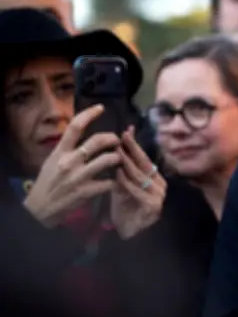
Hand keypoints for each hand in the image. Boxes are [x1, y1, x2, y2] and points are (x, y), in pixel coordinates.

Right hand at [24, 105, 120, 227]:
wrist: (40, 208)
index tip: (100, 108)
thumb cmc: (47, 182)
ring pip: (107, 160)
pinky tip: (115, 181)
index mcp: (60, 152)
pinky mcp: (86, 191)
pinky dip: (115, 181)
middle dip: (112, 138)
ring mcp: (78, 176)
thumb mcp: (52, 161)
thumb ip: (67, 148)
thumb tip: (82, 134)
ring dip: (118, 158)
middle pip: (97, 141)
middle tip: (117, 141)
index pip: (75, 127)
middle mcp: (69, 161)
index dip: (89, 114)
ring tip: (119, 159)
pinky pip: (109, 182)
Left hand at [111, 127, 165, 238]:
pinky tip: (118, 176)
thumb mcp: (121, 185)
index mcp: (154, 178)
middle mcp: (160, 185)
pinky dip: (128, 183)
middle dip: (133, 150)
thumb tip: (118, 147)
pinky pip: (139, 192)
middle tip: (123, 137)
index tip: (126, 131)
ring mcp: (158, 196)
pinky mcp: (153, 207)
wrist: (127, 233)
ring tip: (117, 154)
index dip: (135, 145)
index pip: (144, 158)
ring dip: (128, 165)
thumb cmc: (124, 208)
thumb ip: (121, 169)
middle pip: (145, 164)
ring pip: (142, 177)